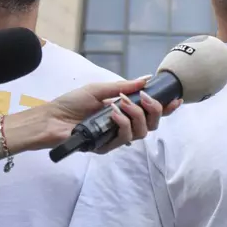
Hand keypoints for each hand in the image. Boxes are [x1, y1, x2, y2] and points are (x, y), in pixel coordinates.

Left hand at [45, 76, 182, 153]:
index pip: (149, 112)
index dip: (165, 107)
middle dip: (154, 110)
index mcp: (124, 110)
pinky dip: (122, 123)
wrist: (51, 117)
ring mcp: (115, 137)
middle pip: (152, 124)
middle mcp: (122, 125)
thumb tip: (146, 79)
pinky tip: (113, 113)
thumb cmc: (72, 102)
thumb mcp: (100, 89)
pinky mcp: (105, 147)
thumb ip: (124, 86)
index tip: (175, 99)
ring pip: (142, 133)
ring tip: (121, 104)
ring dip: (136, 116)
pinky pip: (124, 139)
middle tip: (144, 98)